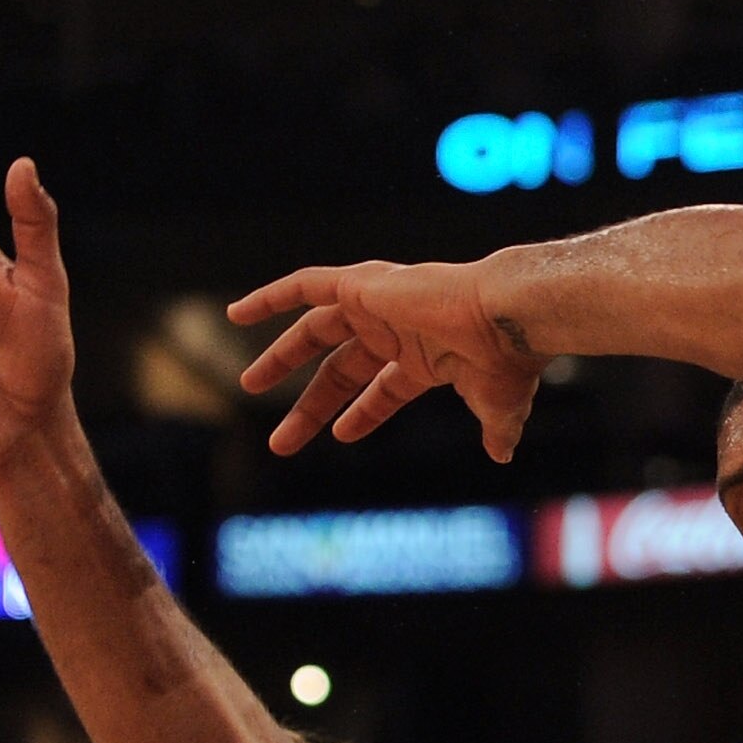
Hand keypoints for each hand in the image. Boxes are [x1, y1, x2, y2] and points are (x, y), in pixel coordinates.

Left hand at [228, 261, 545, 460]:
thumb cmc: (506, 361)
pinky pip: (305, 286)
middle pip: (339, 369)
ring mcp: (377, 305)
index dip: (361, 414)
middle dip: (309, 404)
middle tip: (281, 440)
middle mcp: (397, 329)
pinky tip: (236, 314)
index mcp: (425, 356)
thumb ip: (494, 430)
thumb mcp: (497, 407)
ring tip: (246, 384)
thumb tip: (503, 457)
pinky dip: (271, 296)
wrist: (505, 317)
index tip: (338, 436)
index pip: (382, 388)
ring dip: (279, 357)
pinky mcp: (362, 285)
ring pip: (315, 331)